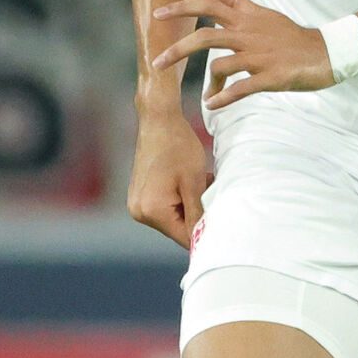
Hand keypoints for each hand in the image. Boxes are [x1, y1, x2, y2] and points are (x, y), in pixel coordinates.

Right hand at [127, 112, 210, 248]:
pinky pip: (163, 206)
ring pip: (172, 216)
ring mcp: (137, 203)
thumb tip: (203, 237)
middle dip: (196, 213)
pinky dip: (178, 197)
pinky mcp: (139, 194)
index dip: (203, 231)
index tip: (220, 220)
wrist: (159, 120)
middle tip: (209, 189)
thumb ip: (198, 213)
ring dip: (189, 204)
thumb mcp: (194, 181)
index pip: (183, 236)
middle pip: (177, 227)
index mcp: (152, 211)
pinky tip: (187, 181)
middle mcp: (140, 212)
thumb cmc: (178, 146)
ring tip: (199, 181)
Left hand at [152, 0, 333, 109]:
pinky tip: (212, 104)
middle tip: (157, 63)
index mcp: (247, 18)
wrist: (326, 52)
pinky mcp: (270, 76)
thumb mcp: (262, 13)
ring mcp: (259, 56)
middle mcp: (249, 34)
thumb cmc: (291, 36)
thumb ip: (233, 1)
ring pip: (220, 64)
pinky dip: (223, 97)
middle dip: (178, 49)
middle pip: (206, 36)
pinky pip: (240, 88)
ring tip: (204, 95)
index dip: (182, 7)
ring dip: (205, 82)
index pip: (209, 5)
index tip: (158, 13)